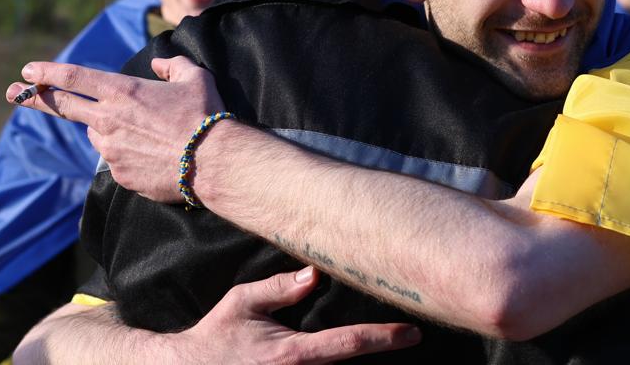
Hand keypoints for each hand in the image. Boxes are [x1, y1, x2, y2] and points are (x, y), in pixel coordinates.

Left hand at [6, 56, 224, 201]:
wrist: (213, 162)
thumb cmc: (205, 115)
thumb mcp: (195, 77)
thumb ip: (172, 65)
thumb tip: (159, 65)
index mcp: (122, 91)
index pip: (73, 77)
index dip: (47, 72)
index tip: (28, 70)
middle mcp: (108, 119)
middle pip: (61, 105)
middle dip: (33, 97)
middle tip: (13, 92)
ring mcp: (111, 149)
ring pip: (98, 135)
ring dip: (109, 131)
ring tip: (147, 135)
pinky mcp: (120, 173)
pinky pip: (117, 160)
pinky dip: (128, 154)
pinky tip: (155, 155)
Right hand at [173, 267, 420, 363]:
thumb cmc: (217, 337)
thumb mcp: (243, 303)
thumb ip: (278, 288)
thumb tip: (314, 273)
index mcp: (292, 354)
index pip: (349, 343)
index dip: (385, 338)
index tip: (412, 332)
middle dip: (380, 353)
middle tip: (412, 338)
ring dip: (360, 362)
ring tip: (391, 345)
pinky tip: (356, 357)